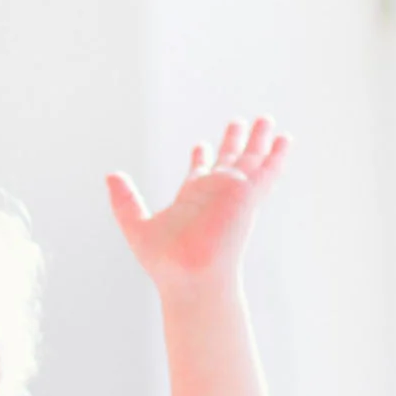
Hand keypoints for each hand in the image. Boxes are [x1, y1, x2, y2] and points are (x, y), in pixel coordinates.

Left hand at [106, 116, 287, 290]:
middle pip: (227, 161)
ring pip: (249, 160)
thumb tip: (110, 176)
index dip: (201, 158)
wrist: (191, 276)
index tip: (201, 146)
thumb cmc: (165, 262)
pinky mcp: (249, 195)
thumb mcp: (136, 225)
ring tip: (266, 119)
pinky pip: (267, 170)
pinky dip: (277, 154)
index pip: (199, 173)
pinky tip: (285, 139)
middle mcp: (214, 194)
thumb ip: (125, 200)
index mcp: (191, 200)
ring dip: (258, 140)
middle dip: (232, 142)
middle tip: (238, 122)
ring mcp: (233, 193)